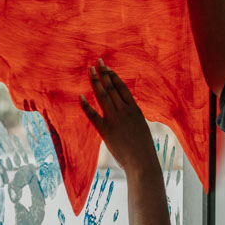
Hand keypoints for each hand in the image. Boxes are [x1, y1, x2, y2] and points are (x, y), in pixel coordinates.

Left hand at [80, 61, 159, 178]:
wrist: (143, 162)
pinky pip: (94, 115)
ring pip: (103, 96)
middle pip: (111, 88)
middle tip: (97, 62)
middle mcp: (125, 111)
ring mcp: (115, 120)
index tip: (108, 68)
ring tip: (90, 70)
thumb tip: (126, 112)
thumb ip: (132, 117)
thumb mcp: (141, 127)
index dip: (114, 76)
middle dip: (103, 73)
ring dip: (95, 82)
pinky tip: (80, 96)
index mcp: (134, 109)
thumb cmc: (143, 148)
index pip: (122, 88)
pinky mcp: (106, 131)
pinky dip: (86, 105)